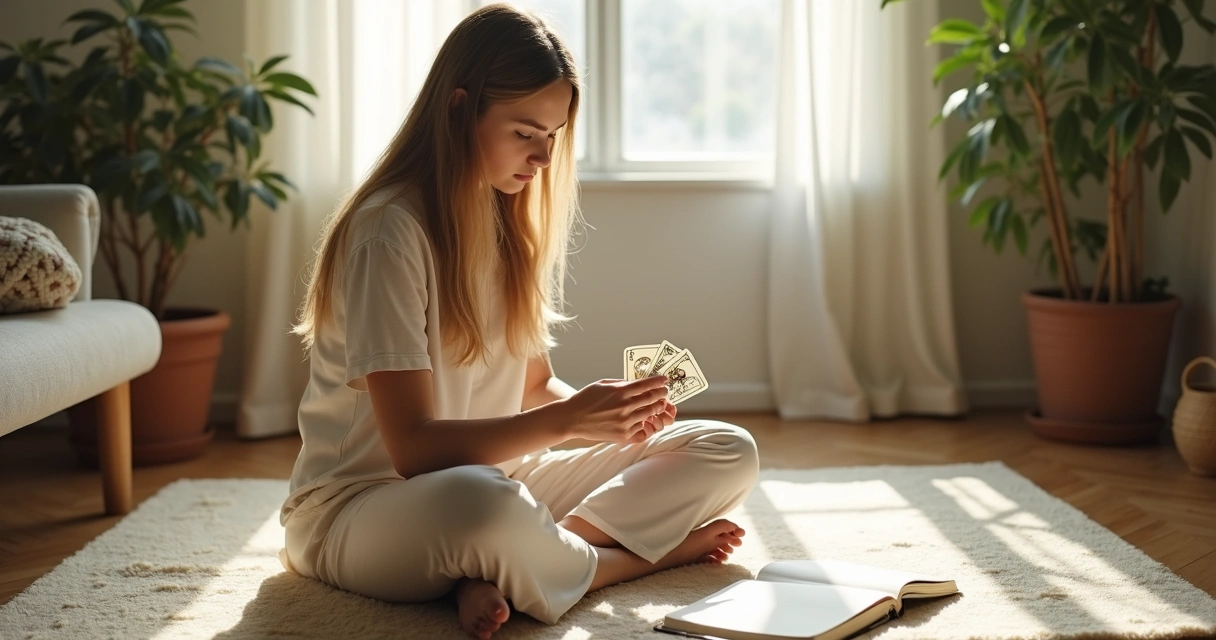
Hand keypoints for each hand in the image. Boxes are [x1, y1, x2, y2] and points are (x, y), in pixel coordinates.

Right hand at [554, 376, 669, 443]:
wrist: (572, 419)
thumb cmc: (586, 398)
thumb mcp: (604, 384)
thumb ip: (622, 383)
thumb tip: (639, 384)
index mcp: (620, 391)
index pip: (647, 384)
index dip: (659, 381)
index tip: (665, 380)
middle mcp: (625, 407)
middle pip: (652, 399)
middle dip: (661, 394)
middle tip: (664, 392)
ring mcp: (625, 422)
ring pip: (650, 414)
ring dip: (657, 408)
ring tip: (658, 405)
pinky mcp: (623, 435)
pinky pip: (642, 429)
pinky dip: (646, 423)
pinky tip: (646, 419)